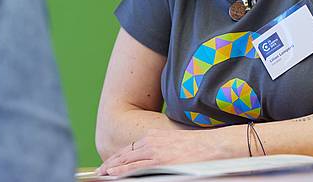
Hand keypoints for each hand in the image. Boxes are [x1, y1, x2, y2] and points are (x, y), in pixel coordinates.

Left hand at [97, 127, 237, 175]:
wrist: (214, 145)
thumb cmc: (199, 148)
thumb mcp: (174, 145)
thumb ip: (161, 151)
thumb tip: (155, 161)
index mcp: (155, 136)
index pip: (130, 149)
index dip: (117, 158)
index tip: (108, 164)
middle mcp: (151, 142)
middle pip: (125, 154)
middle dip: (110, 163)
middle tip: (98, 171)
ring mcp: (155, 151)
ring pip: (127, 161)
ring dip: (112, 168)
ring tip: (101, 174)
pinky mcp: (161, 161)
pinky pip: (137, 167)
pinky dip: (123, 171)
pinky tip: (113, 175)